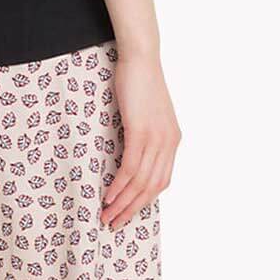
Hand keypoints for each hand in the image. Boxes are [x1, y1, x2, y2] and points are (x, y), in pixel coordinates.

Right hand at [100, 51, 180, 228]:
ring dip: (123, 202)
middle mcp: (169, 143)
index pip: (161, 181)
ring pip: (141, 182)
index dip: (144, 201)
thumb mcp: (146, 113)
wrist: (140, 57)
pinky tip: (108, 195)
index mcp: (172, 140)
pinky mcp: (141, 131)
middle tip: (114, 223)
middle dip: (132, 209)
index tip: (127, 212)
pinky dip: (120, 185)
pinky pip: (131, 166)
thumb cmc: (138, 81)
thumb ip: (144, 135)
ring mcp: (156, 138)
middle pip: (152, 188)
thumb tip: (129, 155)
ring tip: (107, 215)